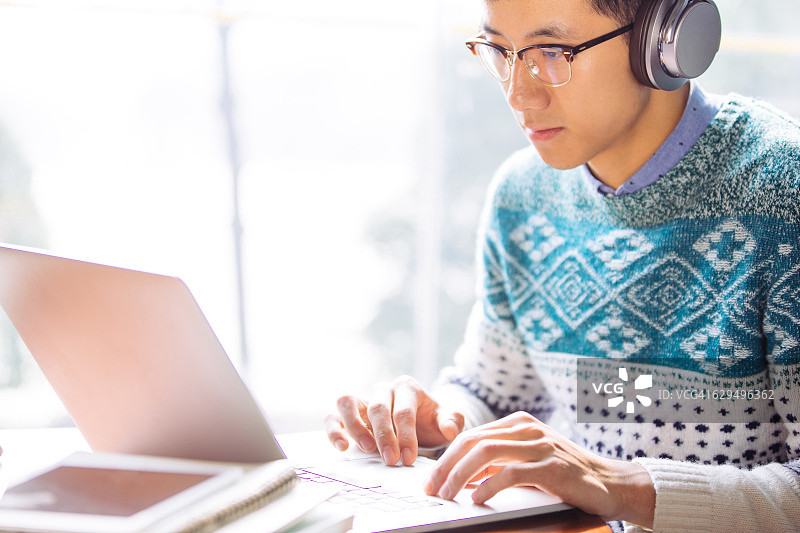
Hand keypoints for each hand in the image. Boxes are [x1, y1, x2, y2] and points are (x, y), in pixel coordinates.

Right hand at [324, 375, 464, 465]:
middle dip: (384, 436)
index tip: (409, 459)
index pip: (403, 410)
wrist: (420, 422)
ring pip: (348, 402)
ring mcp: (363, 399)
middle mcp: (383, 389)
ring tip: (367, 449)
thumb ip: (453, 421)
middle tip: (391, 460)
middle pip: (377, 408)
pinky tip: (342, 447)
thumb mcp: (447, 419)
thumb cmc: (431, 421)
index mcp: (407, 387)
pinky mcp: (349, 413)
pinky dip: (334, 429)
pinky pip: (334, 415)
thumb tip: (449, 429)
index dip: (406, 435)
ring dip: (356, 427)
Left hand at [423, 411, 654, 527]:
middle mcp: (526, 428)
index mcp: (518, 423)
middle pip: (472, 441)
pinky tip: (476, 500)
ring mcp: (539, 444)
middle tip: (431, 489)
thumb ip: (499, 463)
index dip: (446, 457)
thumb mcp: (528, 462)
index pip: (471, 435)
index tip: (431, 479)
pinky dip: (488, 487)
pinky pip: (509, 473)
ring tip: (447, 496)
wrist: (611, 484)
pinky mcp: (550, 465)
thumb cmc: (566, 476)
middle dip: (446, 466)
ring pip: (485, 454)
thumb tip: (462, 476)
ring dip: (460, 476)